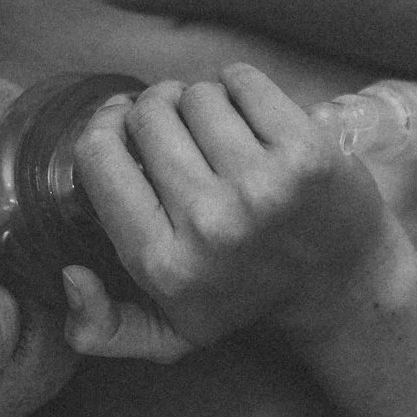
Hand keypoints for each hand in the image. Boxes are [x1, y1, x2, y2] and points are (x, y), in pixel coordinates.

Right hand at [69, 63, 406, 351]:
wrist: (345, 285)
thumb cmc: (248, 297)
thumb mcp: (171, 334)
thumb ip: (103, 328)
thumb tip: (70, 275)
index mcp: (163, 264)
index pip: (98, 158)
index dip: (106, 128)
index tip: (123, 126)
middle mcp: (208, 224)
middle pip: (149, 115)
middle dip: (157, 110)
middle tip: (180, 128)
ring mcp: (260, 185)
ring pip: (197, 95)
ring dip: (203, 101)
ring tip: (219, 130)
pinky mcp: (305, 152)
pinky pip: (244, 82)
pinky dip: (241, 87)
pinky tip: (249, 114)